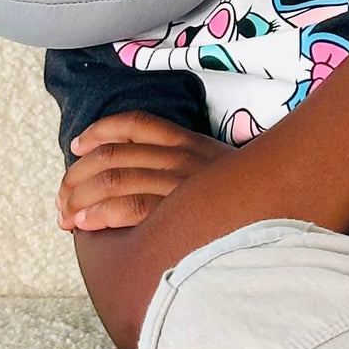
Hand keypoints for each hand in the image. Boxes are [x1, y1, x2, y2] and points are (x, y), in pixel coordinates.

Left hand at [57, 111, 231, 231]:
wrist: (286, 209)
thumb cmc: (247, 204)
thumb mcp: (219, 175)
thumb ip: (187, 171)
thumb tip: (144, 184)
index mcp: (189, 142)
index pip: (136, 123)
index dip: (100, 131)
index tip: (77, 146)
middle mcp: (183, 156)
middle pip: (114, 153)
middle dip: (77, 176)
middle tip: (62, 198)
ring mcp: (183, 181)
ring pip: (116, 178)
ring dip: (80, 198)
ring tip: (65, 217)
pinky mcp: (184, 209)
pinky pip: (133, 207)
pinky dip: (101, 214)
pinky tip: (86, 225)